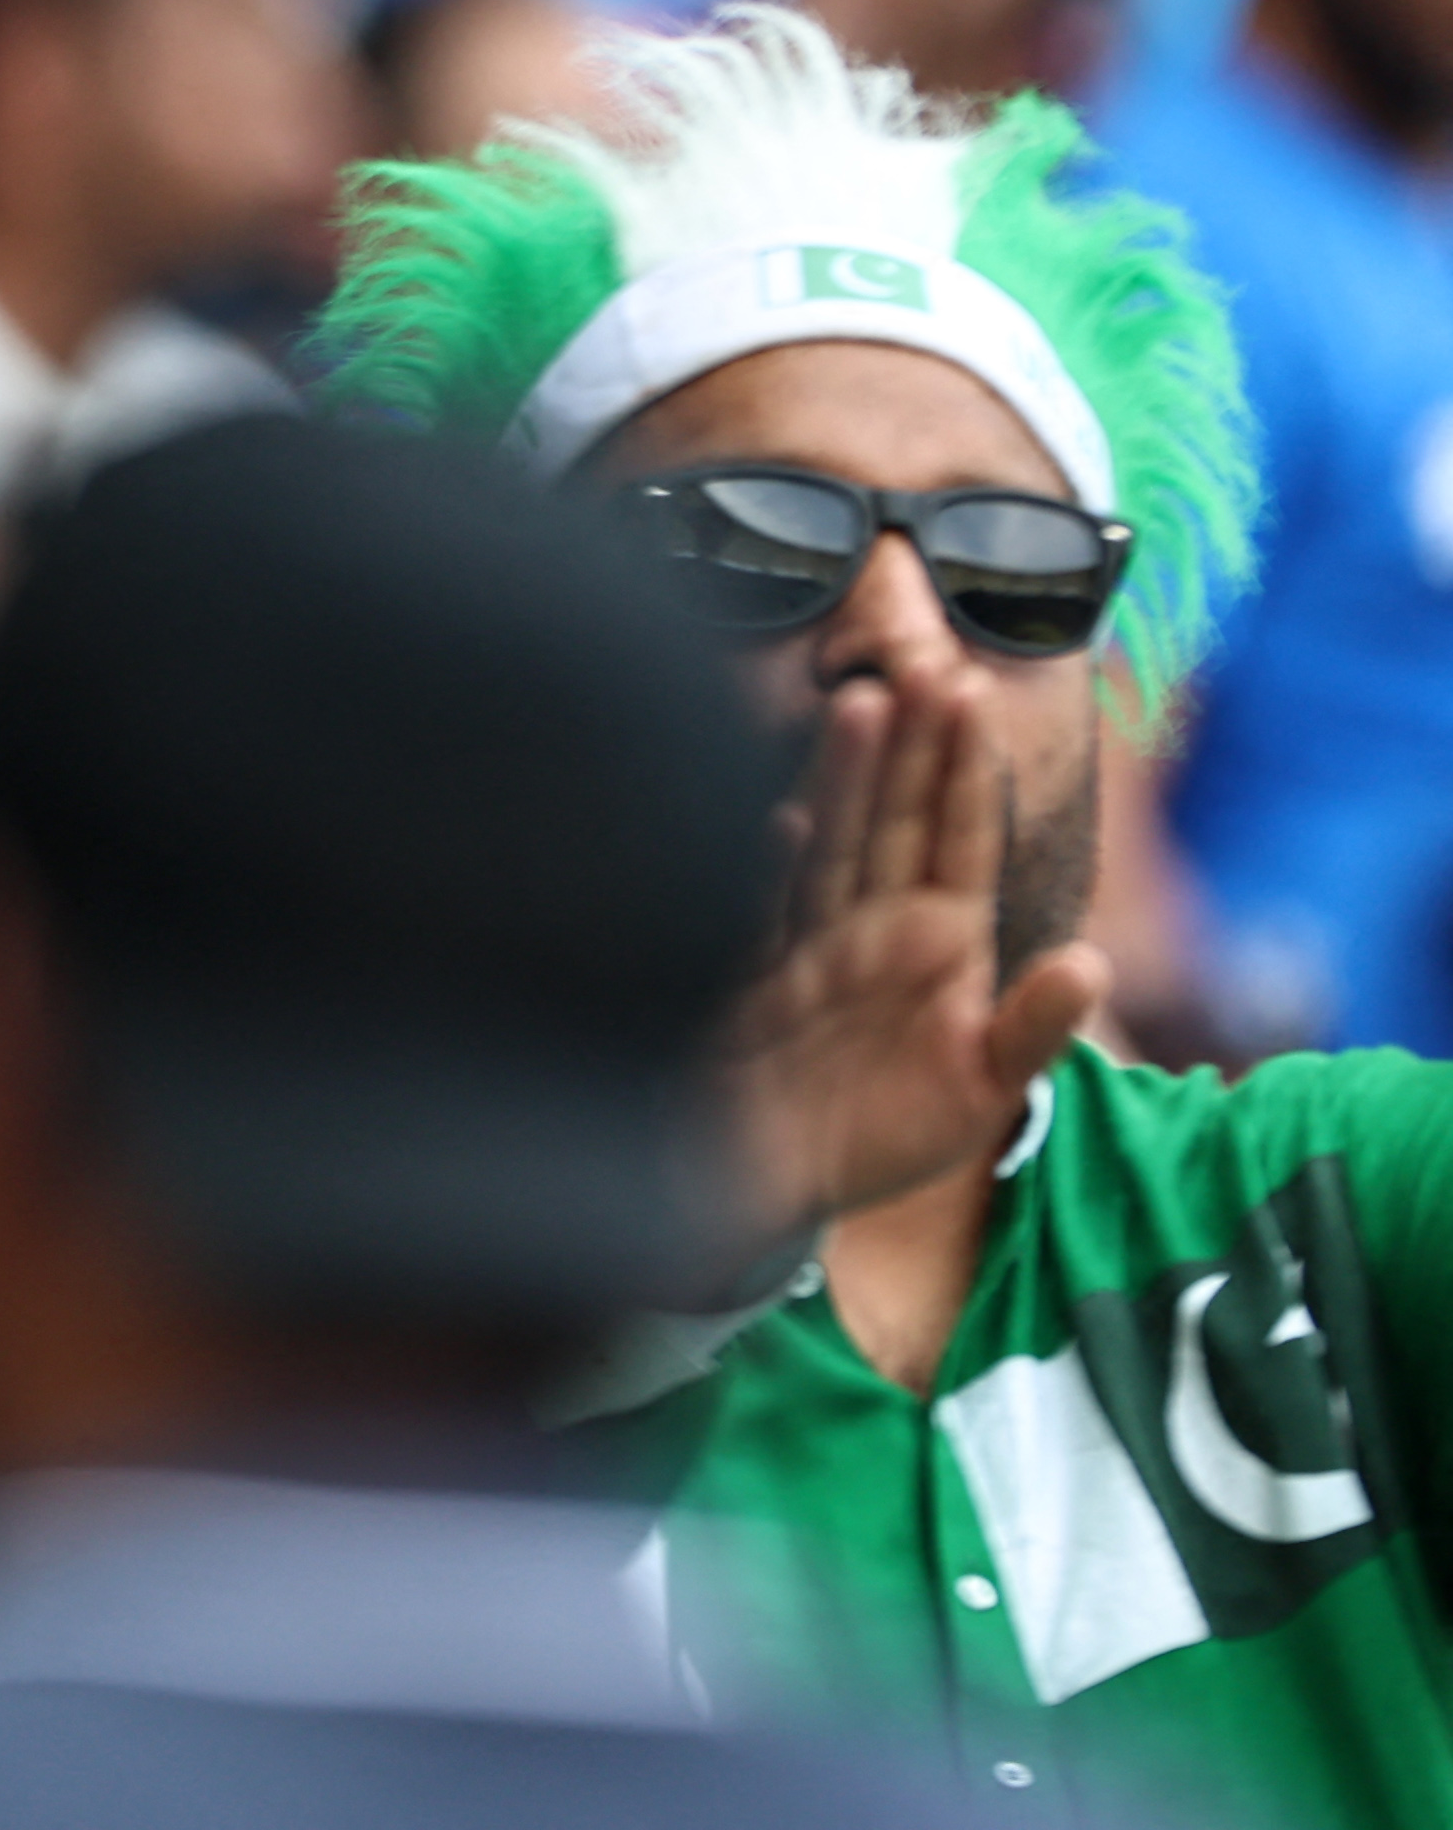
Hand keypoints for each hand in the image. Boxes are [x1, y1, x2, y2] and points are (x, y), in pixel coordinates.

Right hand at [726, 657, 1106, 1241]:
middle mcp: (871, 929)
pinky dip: (772, 875)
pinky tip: (778, 824)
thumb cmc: (891, 1126)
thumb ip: (1036, 1026)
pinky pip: (767, 924)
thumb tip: (1092, 962)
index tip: (976, 694)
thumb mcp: (988, 1087)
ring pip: (834, 849)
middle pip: (895, 822)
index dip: (967, 772)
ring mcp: (809, 952)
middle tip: (928, 666)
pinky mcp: (754, 990)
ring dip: (847, 781)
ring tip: (863, 706)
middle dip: (911, 746)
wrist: (790, 1180)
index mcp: (938, 942)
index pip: (958, 839)